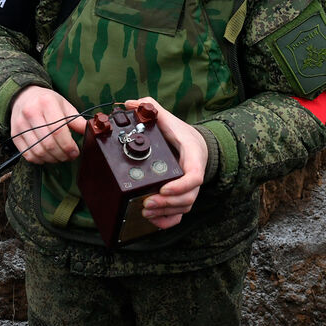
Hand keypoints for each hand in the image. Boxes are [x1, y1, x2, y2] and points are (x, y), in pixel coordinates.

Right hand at [9, 85, 86, 164]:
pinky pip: (27, 154)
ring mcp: (20, 124)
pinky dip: (39, 160)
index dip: (68, 146)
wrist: (24, 96)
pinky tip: (47, 156)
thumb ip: (76, 120)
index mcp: (47, 103)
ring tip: (59, 157)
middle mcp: (31, 113)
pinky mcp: (14, 134)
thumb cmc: (47, 101)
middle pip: (48, 143)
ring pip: (38, 151)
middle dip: (62, 155)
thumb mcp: (64, 105)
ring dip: (52, 159)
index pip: (58, 130)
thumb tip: (91, 132)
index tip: (75, 152)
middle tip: (69, 156)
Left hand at [123, 98, 207, 229]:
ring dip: (166, 213)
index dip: (181, 186)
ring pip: (184, 208)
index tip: (164, 188)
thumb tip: (130, 103)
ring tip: (145, 211)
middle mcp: (194, 175)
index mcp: (193, 157)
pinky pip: (180, 215)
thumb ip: (151, 108)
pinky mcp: (183, 197)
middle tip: (147, 203)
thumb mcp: (168, 119)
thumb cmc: (181, 134)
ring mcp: (190, 189)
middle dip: (167, 204)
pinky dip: (169, 221)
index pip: (195, 176)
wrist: (195, 144)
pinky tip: (154, 221)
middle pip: (188, 198)